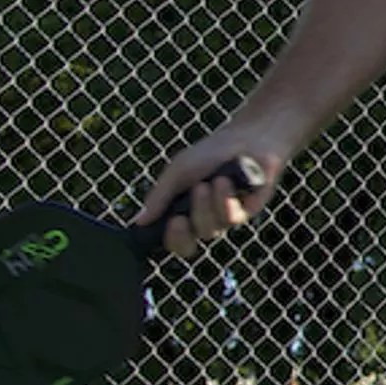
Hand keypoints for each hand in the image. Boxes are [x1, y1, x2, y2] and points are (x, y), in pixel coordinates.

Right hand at [134, 133, 287, 257]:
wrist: (246, 139)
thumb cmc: (210, 153)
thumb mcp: (178, 172)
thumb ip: (159, 196)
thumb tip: (139, 221)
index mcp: (182, 211)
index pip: (173, 240)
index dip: (170, 239)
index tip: (170, 223)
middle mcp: (203, 219)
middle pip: (188, 246)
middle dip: (183, 233)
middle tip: (179, 218)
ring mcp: (224, 217)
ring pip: (208, 230)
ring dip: (204, 207)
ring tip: (208, 182)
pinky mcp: (245, 212)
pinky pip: (230, 219)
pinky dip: (224, 200)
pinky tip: (226, 181)